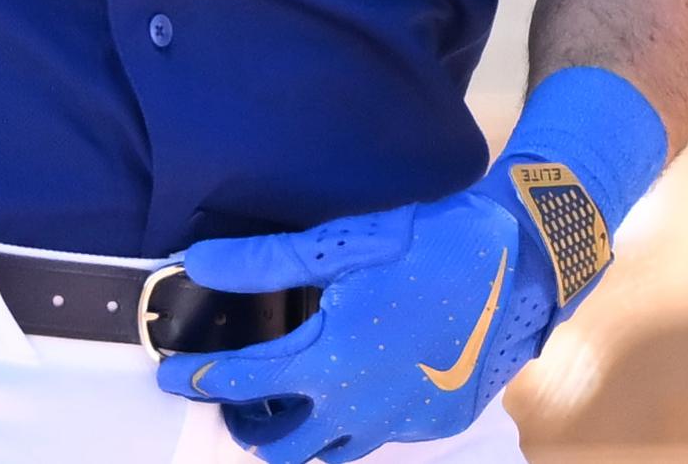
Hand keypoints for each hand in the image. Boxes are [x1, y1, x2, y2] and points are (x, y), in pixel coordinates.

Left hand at [169, 72, 666, 462]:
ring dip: (298, 436)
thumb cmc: (428, 244)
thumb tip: (196, 265)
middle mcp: (359, 405)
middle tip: (232, 401)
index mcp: (327, 360)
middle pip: (280, 446)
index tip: (168, 374)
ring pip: (331, 454)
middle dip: (246, 426)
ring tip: (285, 405)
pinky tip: (352, 388)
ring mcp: (400, 421)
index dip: (196, 378)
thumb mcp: (340, 243)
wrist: (519, 261)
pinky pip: (377, 438)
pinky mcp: (435, 423)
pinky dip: (351, 423)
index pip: (238, 383)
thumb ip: (263, 261)